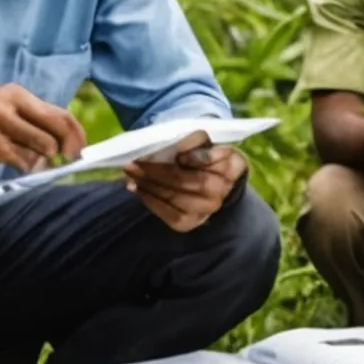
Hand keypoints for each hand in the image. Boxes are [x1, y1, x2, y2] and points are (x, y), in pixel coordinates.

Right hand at [0, 84, 88, 171]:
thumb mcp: (7, 107)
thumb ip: (34, 119)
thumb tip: (68, 140)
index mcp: (18, 94)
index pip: (60, 113)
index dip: (76, 133)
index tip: (81, 148)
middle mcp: (11, 105)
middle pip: (56, 128)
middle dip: (67, 147)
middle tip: (68, 158)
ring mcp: (1, 125)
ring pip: (42, 146)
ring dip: (43, 158)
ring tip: (32, 157)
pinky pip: (23, 160)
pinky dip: (26, 165)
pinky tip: (15, 161)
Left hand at [123, 134, 246, 231]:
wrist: (204, 180)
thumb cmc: (200, 154)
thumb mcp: (201, 141)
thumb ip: (191, 140)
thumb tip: (175, 150)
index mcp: (232, 165)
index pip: (213, 161)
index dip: (196, 158)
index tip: (178, 155)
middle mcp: (222, 191)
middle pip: (192, 182)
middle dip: (160, 172)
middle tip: (135, 162)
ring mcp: (206, 210)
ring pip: (177, 199)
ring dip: (150, 185)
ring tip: (131, 174)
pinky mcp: (189, 222)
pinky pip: (169, 214)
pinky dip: (150, 200)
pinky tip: (136, 188)